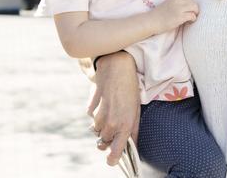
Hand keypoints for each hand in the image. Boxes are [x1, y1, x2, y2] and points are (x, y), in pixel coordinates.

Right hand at [88, 51, 139, 165]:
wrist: (117, 67)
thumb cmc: (130, 88)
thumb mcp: (136, 109)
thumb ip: (133, 129)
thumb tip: (132, 145)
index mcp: (124, 126)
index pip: (113, 155)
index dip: (113, 159)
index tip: (113, 158)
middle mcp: (110, 124)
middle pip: (103, 143)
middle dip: (108, 137)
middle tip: (116, 122)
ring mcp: (98, 117)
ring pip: (96, 131)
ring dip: (102, 124)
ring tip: (111, 108)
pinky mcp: (90, 108)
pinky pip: (91, 117)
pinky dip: (96, 113)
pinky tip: (104, 100)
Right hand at [151, 0, 198, 33]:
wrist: (150, 22)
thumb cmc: (158, 16)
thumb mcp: (168, 5)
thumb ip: (176, 4)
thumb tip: (186, 8)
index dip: (191, 5)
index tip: (190, 10)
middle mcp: (177, 2)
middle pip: (193, 2)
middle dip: (195, 9)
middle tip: (193, 15)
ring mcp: (178, 9)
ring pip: (194, 8)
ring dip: (195, 13)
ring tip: (191, 19)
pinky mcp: (179, 17)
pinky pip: (192, 16)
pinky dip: (193, 19)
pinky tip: (189, 22)